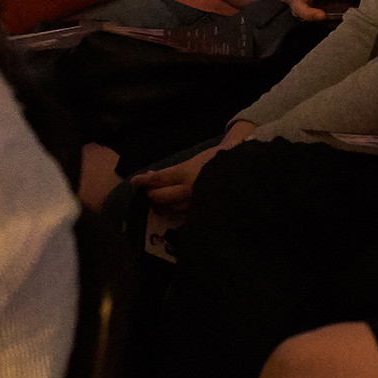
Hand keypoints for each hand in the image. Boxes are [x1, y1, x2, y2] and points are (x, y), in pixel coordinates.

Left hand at [130, 121, 253, 211]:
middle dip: (151, 196)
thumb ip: (173, 171)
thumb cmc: (218, 160)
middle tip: (148, 193)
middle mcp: (190, 189)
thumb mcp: (194, 160)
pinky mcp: (204, 212)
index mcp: (187, 172)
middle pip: (161, 197)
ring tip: (158, 202)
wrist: (244, 169)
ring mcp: (197, 203)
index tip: (134, 181)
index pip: (159, 179)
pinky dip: (175, 213)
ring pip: (171, 209)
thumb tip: (150, 176)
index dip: (144, 181)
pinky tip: (172, 211)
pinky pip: (184, 217)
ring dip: (162, 206)